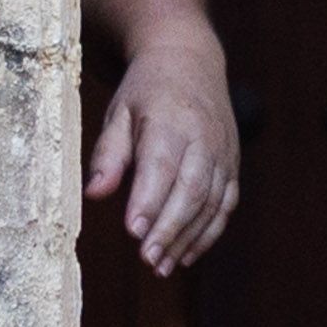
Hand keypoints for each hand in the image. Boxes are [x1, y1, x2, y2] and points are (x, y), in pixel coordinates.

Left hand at [85, 30, 241, 274]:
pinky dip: (209, 231)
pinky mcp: (231, 163)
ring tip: (161, 266)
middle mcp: (203, 137)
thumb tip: (95, 194)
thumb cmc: (146, 90)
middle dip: (170, 228)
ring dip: (187, 238)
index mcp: (171, 121)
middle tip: (148, 260)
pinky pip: (226, 202)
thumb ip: (108, 154)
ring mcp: (222, 151)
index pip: (162, 166)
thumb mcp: (119, 112)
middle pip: (191, 189)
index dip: (149, 200)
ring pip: (211, 201)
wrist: (190, 60)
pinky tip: (186, 254)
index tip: (133, 231)